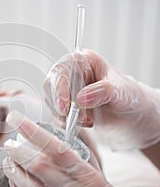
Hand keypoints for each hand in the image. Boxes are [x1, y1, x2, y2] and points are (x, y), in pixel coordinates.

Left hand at [3, 111, 119, 186]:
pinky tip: (13, 178)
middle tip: (9, 143)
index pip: (56, 147)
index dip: (33, 131)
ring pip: (30, 186)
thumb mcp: (95, 169)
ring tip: (7, 160)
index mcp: (84, 173)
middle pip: (39, 166)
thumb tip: (58, 126)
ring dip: (14, 171)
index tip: (16, 119)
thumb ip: (77, 150)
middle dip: (19, 152)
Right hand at [44, 50, 159, 149]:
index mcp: (84, 62)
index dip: (59, 88)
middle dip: (61, 105)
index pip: (62, 70)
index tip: (65, 108)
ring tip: (87, 122)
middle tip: (75, 119)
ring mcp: (68, 90)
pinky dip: (66, 122)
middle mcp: (72, 73)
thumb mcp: (122, 93)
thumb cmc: (131, 98)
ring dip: (65, 116)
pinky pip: (57, 114)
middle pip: (51, 85)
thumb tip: (81, 98)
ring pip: (52, 102)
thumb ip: (103, 92)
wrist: (134, 117)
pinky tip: (83, 125)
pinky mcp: (67, 106)